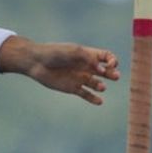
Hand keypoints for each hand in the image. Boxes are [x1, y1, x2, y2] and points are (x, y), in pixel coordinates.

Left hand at [0, 37, 120, 104]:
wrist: (37, 62)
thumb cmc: (55, 53)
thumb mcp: (73, 51)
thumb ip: (88, 58)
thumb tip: (102, 70)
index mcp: (87, 54)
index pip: (106, 57)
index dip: (112, 60)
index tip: (110, 64)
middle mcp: (86, 66)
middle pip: (105, 71)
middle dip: (112, 73)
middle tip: (115, 76)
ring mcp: (80, 78)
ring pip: (97, 84)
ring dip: (101, 86)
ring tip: (100, 86)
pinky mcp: (73, 88)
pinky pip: (86, 95)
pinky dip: (94, 99)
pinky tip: (99, 101)